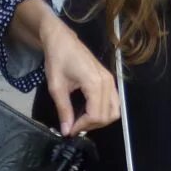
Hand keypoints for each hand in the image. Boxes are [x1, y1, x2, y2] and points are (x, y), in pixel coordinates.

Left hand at [36, 12, 117, 135]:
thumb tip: (67, 131)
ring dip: (100, 120)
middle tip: (75, 126)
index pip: (96, 115)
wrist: (62, 40)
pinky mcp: (109, 80)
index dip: (83, 126)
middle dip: (91, 125)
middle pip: (107, 116)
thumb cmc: (57, 59)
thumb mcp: (56, 87)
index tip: (70, 130)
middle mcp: (107, 82)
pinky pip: (114, 102)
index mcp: (94, 83)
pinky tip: (88, 112)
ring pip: (114, 111)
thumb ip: (63, 110)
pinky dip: (104, 112)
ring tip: (82, 121)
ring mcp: (110, 80)